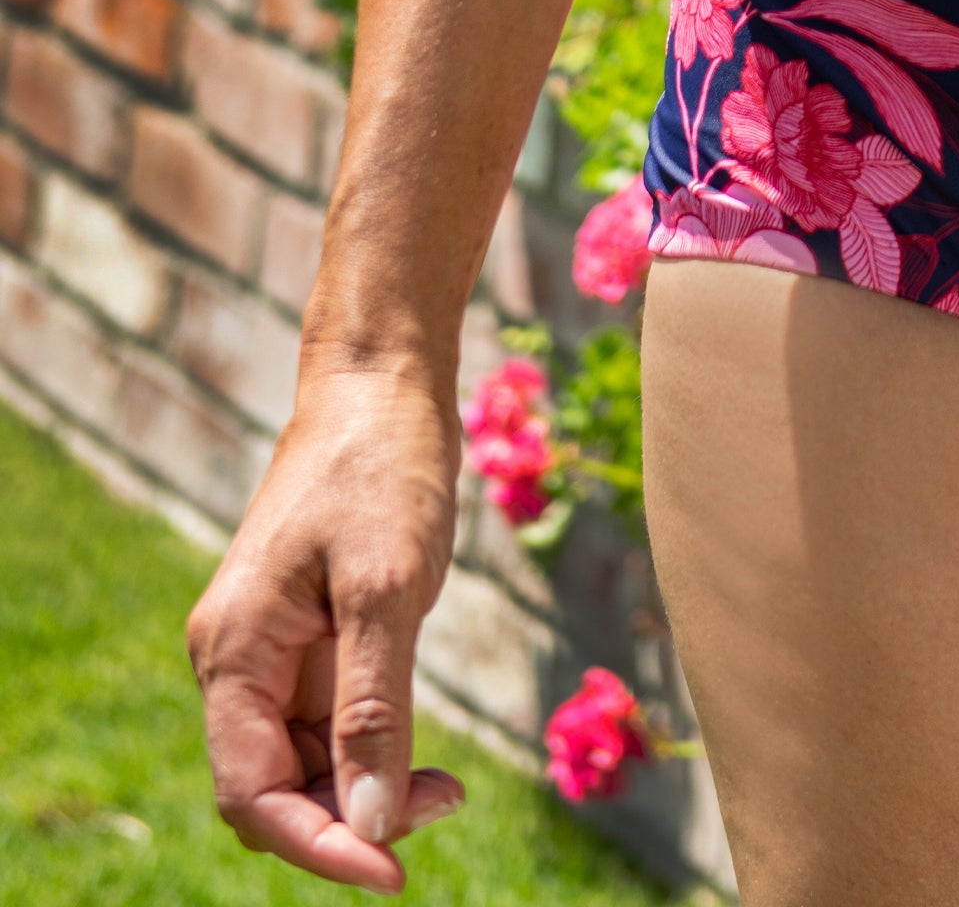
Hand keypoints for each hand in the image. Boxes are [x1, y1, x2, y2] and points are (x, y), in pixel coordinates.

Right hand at [189, 367, 466, 888]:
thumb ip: (376, 707)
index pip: (250, 793)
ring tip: (448, 790)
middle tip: (442, 809)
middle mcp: (237, 659)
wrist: (385, 377)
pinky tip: (428, 759)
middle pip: (274, 788)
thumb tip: (371, 821)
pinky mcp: (309, 633)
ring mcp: (271, 648)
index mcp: (233, 651)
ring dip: (369, 790)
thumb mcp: (388, 587)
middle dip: (350, 819)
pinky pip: (329, 724)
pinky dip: (376, 750)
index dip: (318, 844)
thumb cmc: (383, 465)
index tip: (394, 870)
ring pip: (306, 763)